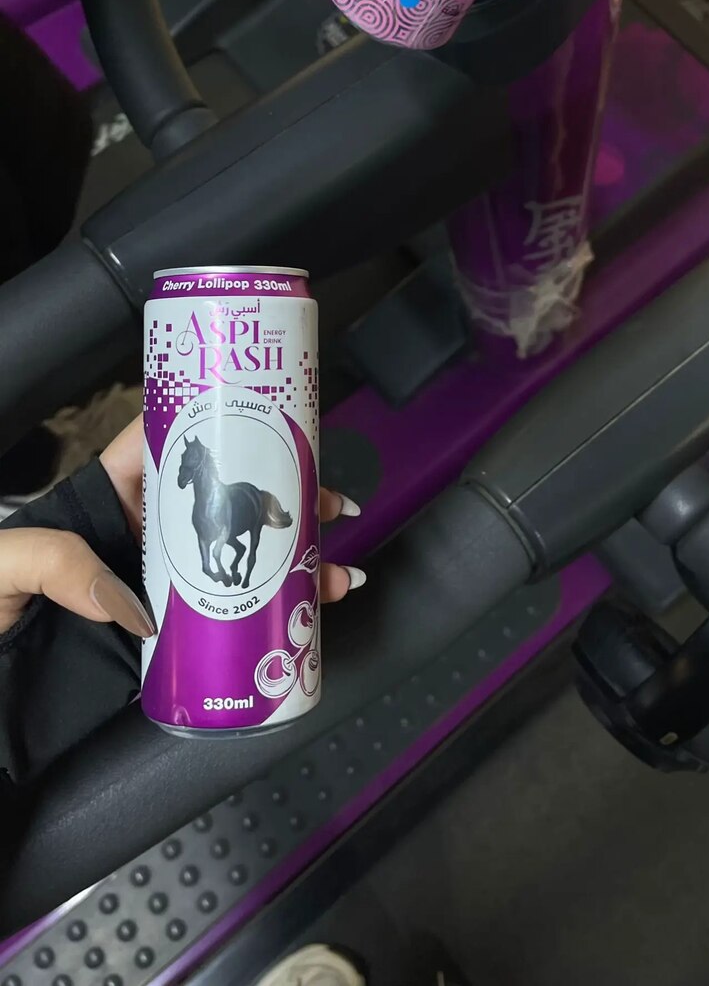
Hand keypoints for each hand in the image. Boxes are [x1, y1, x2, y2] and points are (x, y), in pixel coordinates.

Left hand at [0, 419, 364, 635]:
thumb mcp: (8, 565)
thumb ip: (57, 564)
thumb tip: (128, 600)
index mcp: (103, 500)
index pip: (161, 447)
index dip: (213, 425)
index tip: (264, 417)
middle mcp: (140, 537)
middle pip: (221, 501)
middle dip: (282, 498)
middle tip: (326, 504)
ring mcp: (158, 584)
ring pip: (237, 558)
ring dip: (293, 559)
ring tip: (333, 571)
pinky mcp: (164, 634)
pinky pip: (226, 616)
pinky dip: (274, 611)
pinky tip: (310, 610)